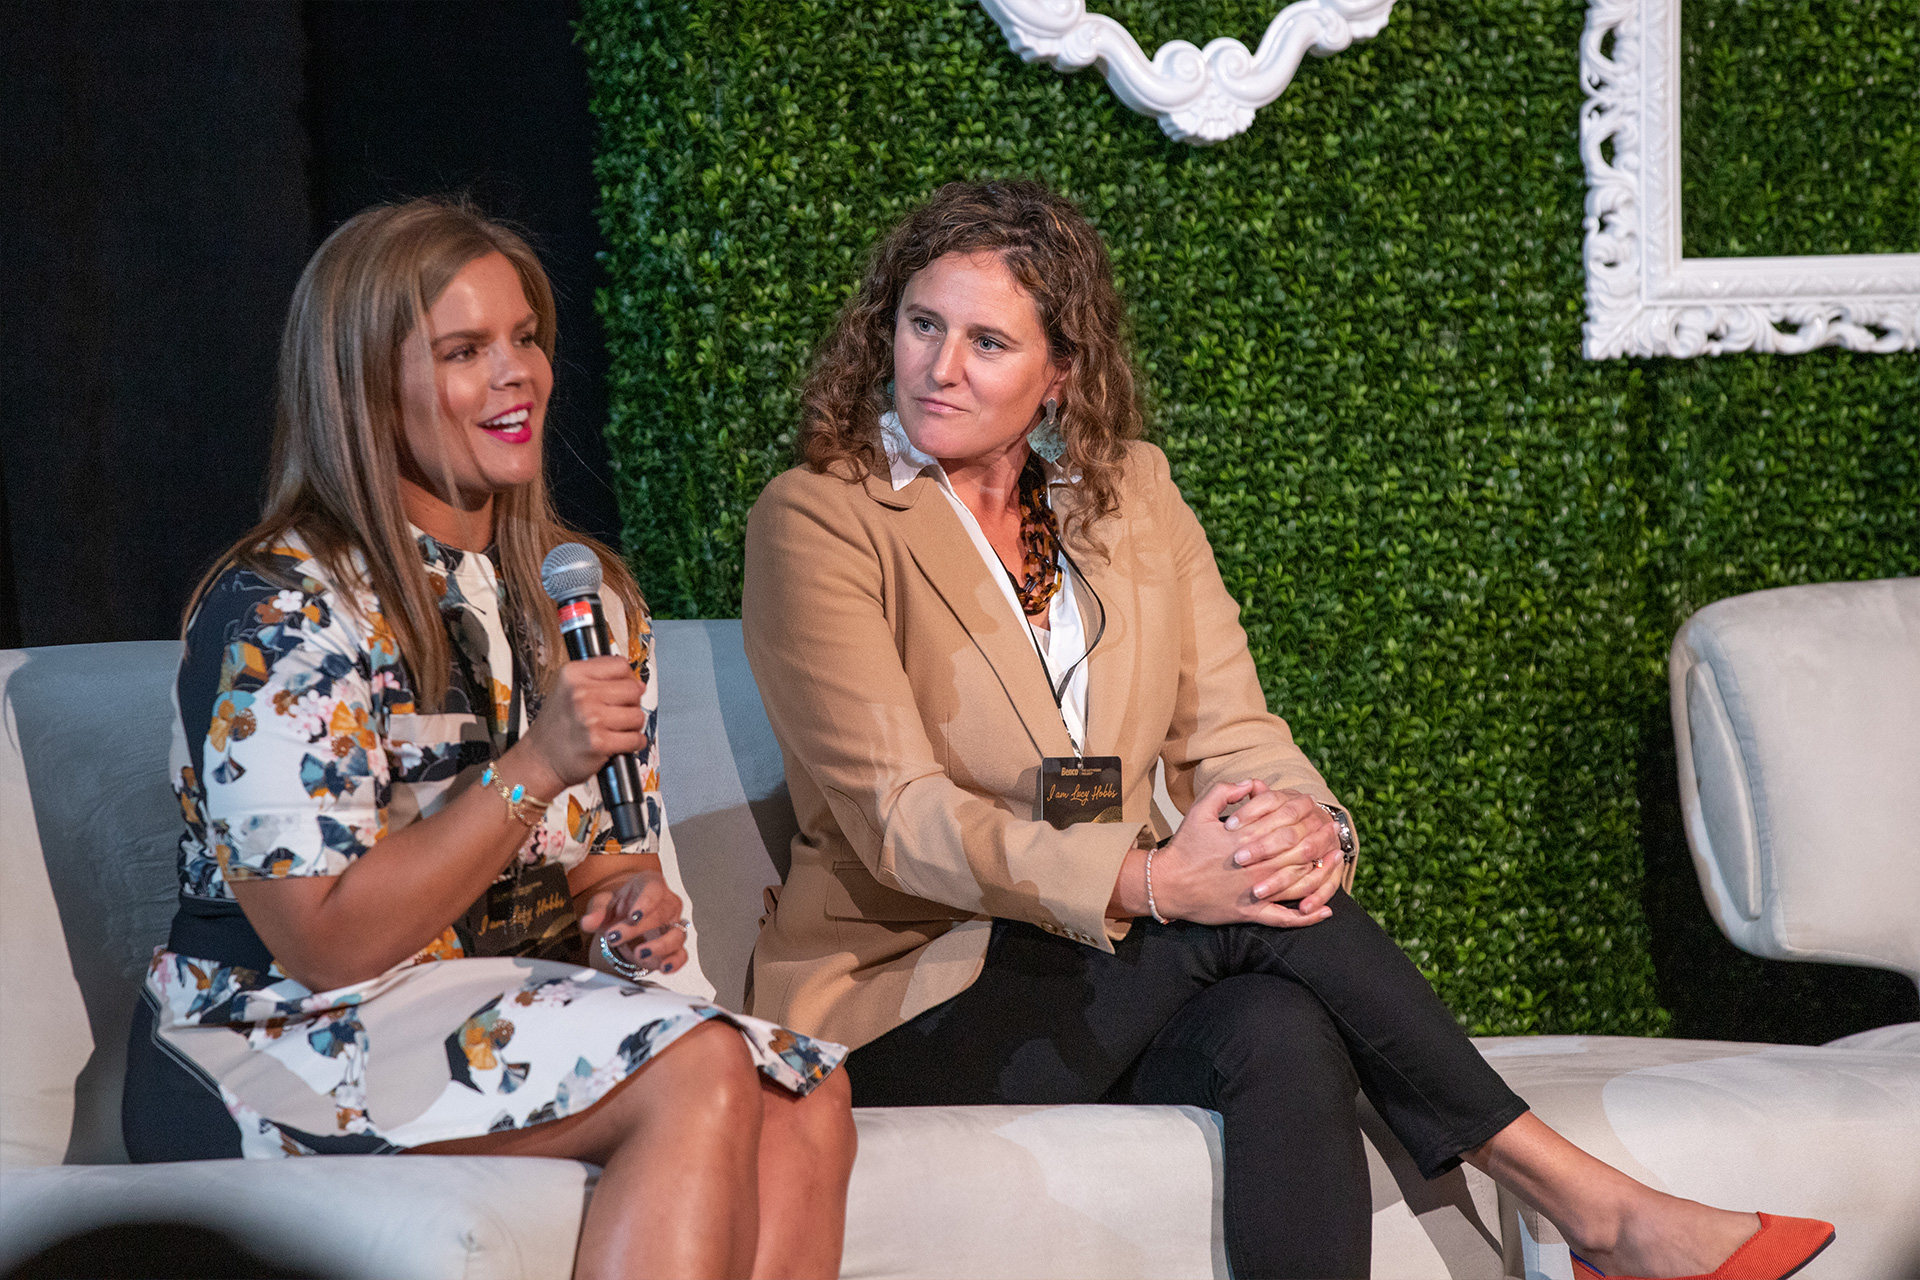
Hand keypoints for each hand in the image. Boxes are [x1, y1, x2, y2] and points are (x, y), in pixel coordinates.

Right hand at [509, 655, 645, 795]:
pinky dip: (633, 743)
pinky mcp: (600, 743)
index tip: (623, 689)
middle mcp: (580, 693)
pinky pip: (636, 739)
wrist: (541, 759)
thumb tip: (638, 683)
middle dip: (632, 703)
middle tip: (619, 712)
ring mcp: (590, 718)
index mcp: (573, 674)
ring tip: (615, 729)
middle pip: (633, 689)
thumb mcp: (569, 689)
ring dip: (633, 726)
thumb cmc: (557, 726)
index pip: (621, 665)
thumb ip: (600, 679)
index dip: (627, 678)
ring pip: (638, 715)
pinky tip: (619, 742)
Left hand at [578, 869, 687, 975]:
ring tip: (640, 954)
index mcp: (651, 885)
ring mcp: (673, 925)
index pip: (654, 891)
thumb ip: (596, 911)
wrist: (626, 917)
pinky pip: (681, 954)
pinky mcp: (675, 946)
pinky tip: (663, 967)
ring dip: (659, 946)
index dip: (646, 903)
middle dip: (637, 929)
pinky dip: (675, 962)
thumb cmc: (620, 905)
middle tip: (614, 937)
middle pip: (660, 915)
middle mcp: (667, 904)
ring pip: (676, 935)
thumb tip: (589, 922)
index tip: (633, 916)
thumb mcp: (603, 903)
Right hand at [1150, 780, 1337, 927]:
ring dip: (1322, 874)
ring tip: (1336, 864)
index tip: (1318, 811)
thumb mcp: (1200, 810)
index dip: (1307, 816)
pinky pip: (1284, 918)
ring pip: (1299, 883)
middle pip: (1300, 852)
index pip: (1287, 825)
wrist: (1167, 885)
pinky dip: (1307, 917)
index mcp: (1247, 839)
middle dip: (1321, 841)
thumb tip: (1252, 784)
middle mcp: (1256, 865)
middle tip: (1334, 834)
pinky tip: (1324, 912)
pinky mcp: (1250, 912)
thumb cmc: (1185, 847)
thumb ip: (1225, 791)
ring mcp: (1255, 891)